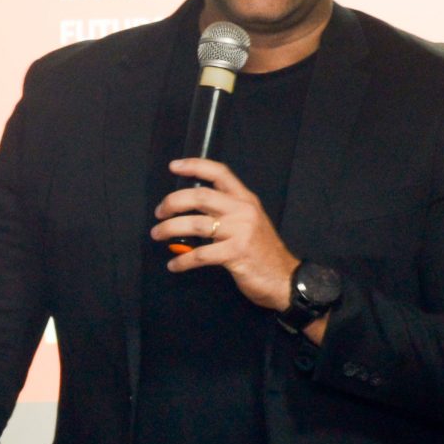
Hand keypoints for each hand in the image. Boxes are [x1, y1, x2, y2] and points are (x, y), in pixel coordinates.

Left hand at [150, 158, 300, 313]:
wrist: (285, 278)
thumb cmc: (261, 251)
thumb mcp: (249, 222)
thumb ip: (226, 211)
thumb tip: (190, 210)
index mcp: (246, 199)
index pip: (220, 173)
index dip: (195, 166)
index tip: (174, 166)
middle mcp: (243, 210)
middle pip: (200, 196)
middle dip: (173, 202)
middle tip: (159, 212)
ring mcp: (240, 231)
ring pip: (195, 224)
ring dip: (170, 229)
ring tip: (158, 234)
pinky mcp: (236, 253)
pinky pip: (200, 254)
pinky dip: (182, 260)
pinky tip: (174, 265)